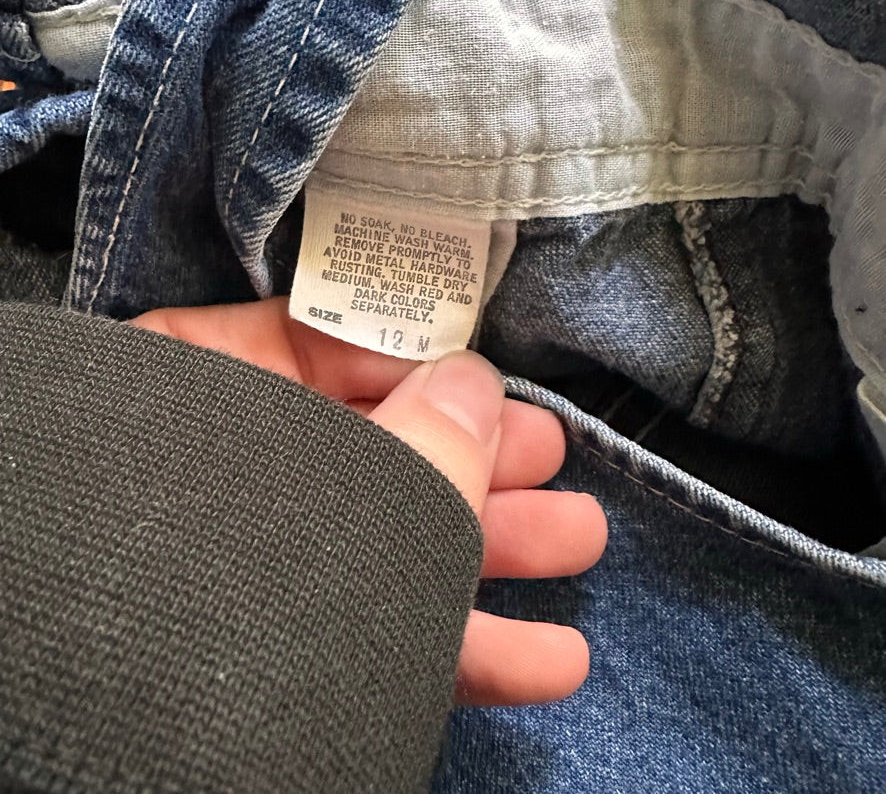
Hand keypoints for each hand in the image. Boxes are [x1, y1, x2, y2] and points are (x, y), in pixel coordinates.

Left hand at [132, 297, 606, 706]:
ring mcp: (259, 571)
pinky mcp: (290, 656)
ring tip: (580, 540)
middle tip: (551, 454)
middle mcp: (225, 480)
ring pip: (391, 544)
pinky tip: (549, 659)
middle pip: (372, 448)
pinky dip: (469, 651)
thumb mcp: (326, 474)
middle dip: (477, 455)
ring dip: (496, 551)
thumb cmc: (207, 550)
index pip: (309, 349)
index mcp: (198, 396)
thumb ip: (413, 433)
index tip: (484, 379)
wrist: (114, 738)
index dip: (409, 359)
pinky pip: (384, 636)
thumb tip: (477, 383)